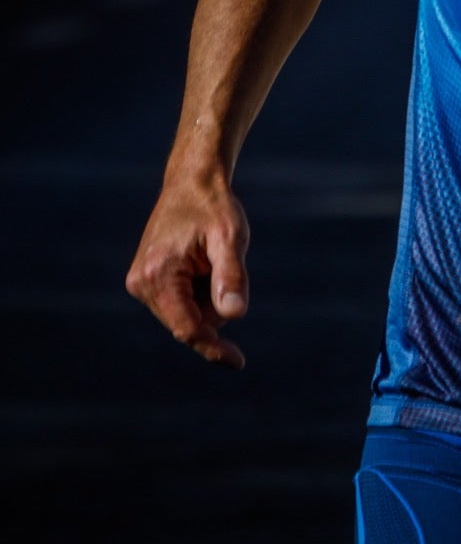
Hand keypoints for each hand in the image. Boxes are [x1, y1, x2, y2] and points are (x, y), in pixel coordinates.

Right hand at [125, 180, 250, 367]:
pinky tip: (200, 262)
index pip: (188, 329)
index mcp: (158, 276)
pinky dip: (196, 291)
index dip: (214, 347)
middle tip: (223, 263)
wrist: (192, 182)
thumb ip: (231, 276)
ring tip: (209, 258)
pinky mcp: (145, 280)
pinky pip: (178, 302)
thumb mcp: (230, 237)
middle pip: (188, 323)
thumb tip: (235, 315)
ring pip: (184, 314)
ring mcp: (140, 282)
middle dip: (213, 307)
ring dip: (205, 298)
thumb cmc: (214, 207)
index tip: (238, 361)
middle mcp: (141, 283)